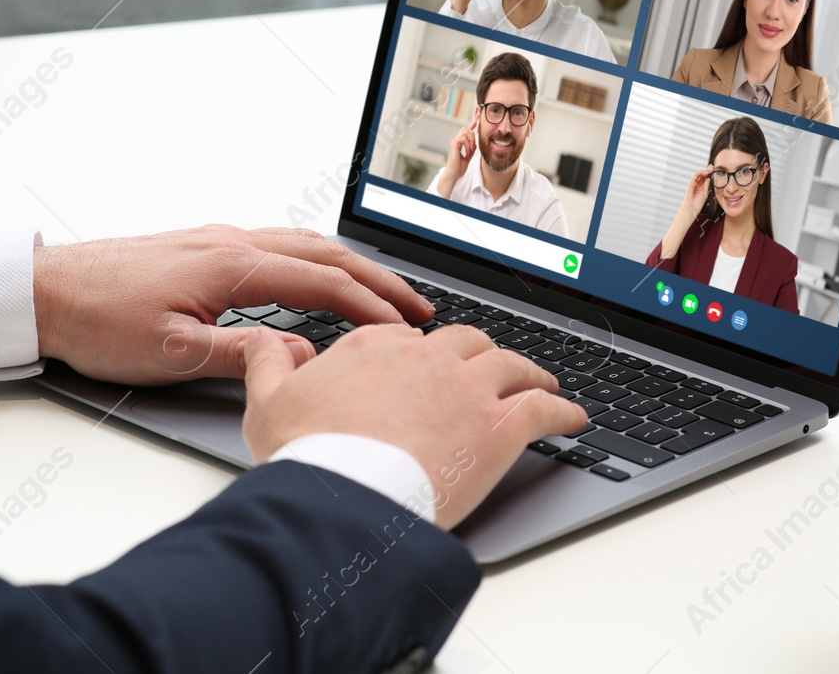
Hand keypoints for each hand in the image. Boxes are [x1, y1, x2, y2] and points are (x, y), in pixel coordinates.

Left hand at [33, 225, 435, 384]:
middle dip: (378, 279)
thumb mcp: (170, 353)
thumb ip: (239, 355)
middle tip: (417, 307)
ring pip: (303, 242)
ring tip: (382, 292)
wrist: (46, 290)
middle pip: (324, 253)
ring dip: (349, 266)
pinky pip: (279, 243)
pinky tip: (318, 274)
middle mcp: (231, 242)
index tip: (405, 327)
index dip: (370, 305)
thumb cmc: (98, 320)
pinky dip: (316, 258)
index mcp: (230, 265)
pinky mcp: (204, 245)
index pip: (321, 281)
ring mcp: (218, 239)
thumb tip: (296, 360)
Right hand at [241, 324, 585, 530]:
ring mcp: (466, 390)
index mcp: (373, 346)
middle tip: (489, 370)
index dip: (422, 357)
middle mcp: (426, 358)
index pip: (408, 339)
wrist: (342, 499)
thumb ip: (268, 362)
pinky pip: (542, 409)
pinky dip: (561, 410)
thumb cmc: (306, 456)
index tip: (428, 370)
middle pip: (466, 343)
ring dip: (530, 373)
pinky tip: (571, 417)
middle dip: (481, 355)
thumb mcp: (267, 402)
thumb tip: (266, 338)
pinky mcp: (497, 428)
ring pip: (510, 366)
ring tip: (540, 383)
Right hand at [437, 111, 477, 196]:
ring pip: (466, 132)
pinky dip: (468, 145)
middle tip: (473, 148)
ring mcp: (454, 142)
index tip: (478, 118)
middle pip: (466, 129)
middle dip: (473, 135)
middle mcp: (456, 140)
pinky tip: (467, 152)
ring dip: (471, 141)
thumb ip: (471, 150)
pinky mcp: (454, 144)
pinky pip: (464, 138)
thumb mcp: (468, 157)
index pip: (466, 131)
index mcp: (459, 143)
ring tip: (470, 151)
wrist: (453, 174)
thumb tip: (475, 144)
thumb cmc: (458, 168)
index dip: (472, 124)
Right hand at [681, 164, 711, 215]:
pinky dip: (700, 173)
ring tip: (710, 169)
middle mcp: (697, 184)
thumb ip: (706, 185)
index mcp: (700, 186)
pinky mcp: (690, 183)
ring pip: (699, 174)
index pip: (705, 177)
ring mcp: (693, 183)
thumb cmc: (698, 203)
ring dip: (705, 170)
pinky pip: (695, 176)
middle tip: (713, 167)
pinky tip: (705, 172)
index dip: (709, 173)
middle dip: (707, 170)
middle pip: (702, 175)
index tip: (714, 170)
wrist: (692, 208)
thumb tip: (708, 178)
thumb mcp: (705, 193)